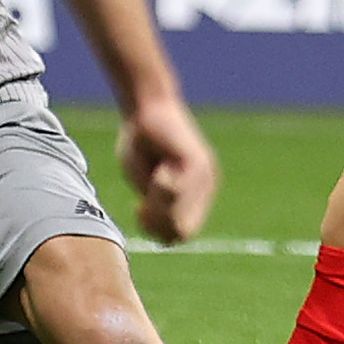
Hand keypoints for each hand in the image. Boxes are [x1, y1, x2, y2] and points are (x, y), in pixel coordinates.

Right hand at [115, 94, 217, 245]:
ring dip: (157, 203)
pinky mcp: (197, 164)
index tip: (139, 210)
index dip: (156, 231)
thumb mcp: (144, 182)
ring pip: (177, 216)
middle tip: (141, 202)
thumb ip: (155, 206)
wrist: (147, 107)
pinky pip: (176, 192)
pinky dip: (160, 186)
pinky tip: (159, 168)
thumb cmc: (141, 143)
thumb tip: (168, 236)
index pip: (180, 234)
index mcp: (194, 196)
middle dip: (156, 223)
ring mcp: (204, 177)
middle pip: (181, 233)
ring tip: (153, 178)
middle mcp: (205, 188)